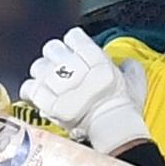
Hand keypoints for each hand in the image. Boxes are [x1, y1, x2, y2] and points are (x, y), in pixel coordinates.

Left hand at [20, 27, 149, 153]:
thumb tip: (126, 63)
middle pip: (52, 47)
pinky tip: (40, 95)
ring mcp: (57, 83)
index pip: (73, 36)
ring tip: (52, 83)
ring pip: (38, 66)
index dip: (75, 43)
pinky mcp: (45, 101)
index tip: (77, 51)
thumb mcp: (135, 81)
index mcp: (94, 56)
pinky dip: (32, 91)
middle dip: (57, 56)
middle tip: (63, 67)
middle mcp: (72, 66)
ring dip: (43, 73)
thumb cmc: (123, 107)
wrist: (111, 129)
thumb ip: (130, 67)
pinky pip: (28, 87)